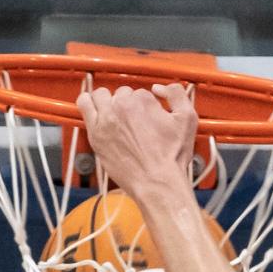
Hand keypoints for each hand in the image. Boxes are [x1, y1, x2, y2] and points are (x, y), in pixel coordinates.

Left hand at [75, 83, 197, 199]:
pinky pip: (84, 105)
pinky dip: (88, 103)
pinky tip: (94, 109)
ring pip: (100, 96)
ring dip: (107, 101)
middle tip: (132, 123)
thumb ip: (176, 94)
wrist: (157, 183)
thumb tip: (158, 88)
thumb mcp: (188, 119)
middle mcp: (122, 106)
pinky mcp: (96, 133)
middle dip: (126, 105)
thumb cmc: (172, 157)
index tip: (147, 120)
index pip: (139, 93)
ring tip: (112, 114)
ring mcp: (106, 119)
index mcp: (143, 100)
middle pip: (120, 94)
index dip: (144, 107)